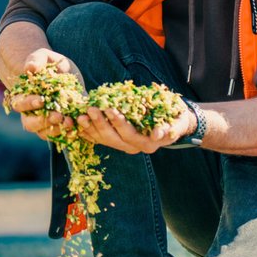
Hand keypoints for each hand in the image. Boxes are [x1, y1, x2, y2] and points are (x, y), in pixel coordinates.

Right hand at [7, 49, 78, 142]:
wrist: (66, 73)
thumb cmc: (51, 64)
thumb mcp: (45, 57)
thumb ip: (36, 60)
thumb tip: (30, 68)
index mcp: (23, 97)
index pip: (19, 104)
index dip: (28, 104)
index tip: (40, 100)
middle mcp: (31, 113)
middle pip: (30, 124)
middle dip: (43, 121)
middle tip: (57, 116)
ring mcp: (45, 122)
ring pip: (44, 133)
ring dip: (56, 129)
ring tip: (69, 122)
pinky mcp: (60, 126)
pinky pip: (60, 136)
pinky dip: (68, 134)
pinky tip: (77, 128)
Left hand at [76, 101, 194, 154]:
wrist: (173, 123)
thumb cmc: (176, 118)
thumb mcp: (177, 122)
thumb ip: (168, 128)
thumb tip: (157, 135)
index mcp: (147, 144)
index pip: (129, 134)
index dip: (118, 122)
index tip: (109, 109)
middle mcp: (133, 148)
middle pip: (112, 138)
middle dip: (100, 123)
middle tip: (91, 108)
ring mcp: (123, 146)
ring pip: (103, 139)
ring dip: (90, 128)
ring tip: (80, 115)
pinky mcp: (116, 141)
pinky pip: (99, 139)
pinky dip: (88, 131)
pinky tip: (78, 123)